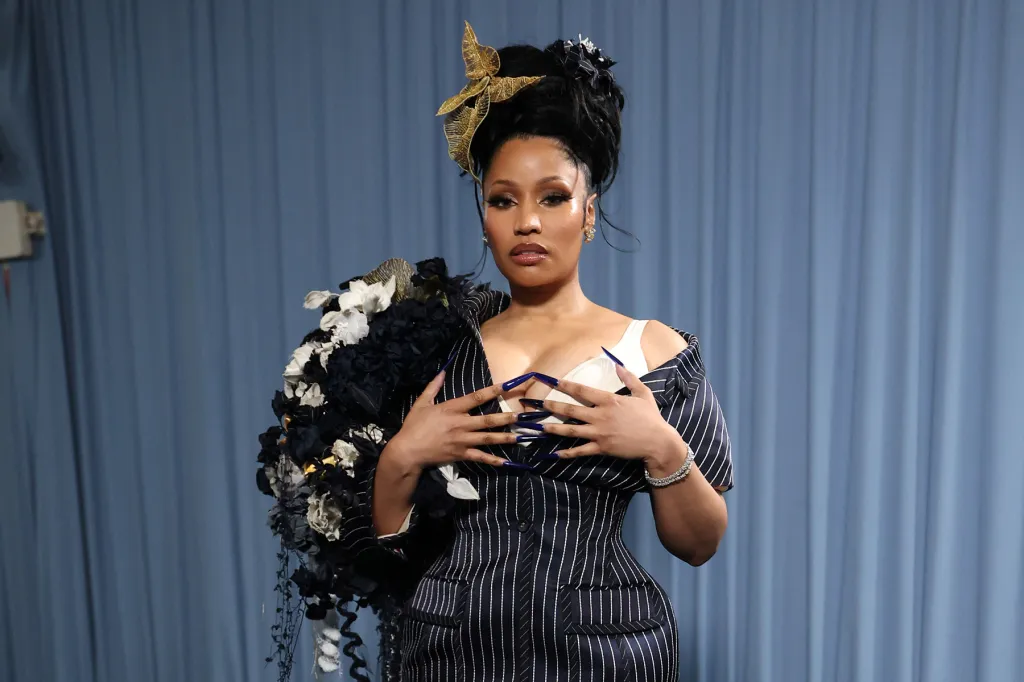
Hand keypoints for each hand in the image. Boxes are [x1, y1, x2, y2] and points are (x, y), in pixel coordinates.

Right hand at [386, 370, 525, 470]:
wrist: (407, 451)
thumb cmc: (413, 426)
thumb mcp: (421, 403)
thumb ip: (433, 387)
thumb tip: (443, 371)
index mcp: (452, 409)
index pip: (476, 397)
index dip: (493, 391)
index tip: (507, 386)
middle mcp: (460, 424)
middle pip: (488, 420)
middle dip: (506, 418)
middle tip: (521, 416)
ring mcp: (462, 440)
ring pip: (488, 438)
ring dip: (505, 437)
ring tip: (520, 436)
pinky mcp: (460, 454)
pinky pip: (480, 457)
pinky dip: (493, 460)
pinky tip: (505, 462)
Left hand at [534, 365, 682, 463]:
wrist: (658, 442)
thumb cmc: (651, 417)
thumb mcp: (643, 393)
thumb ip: (629, 378)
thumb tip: (617, 365)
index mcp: (609, 401)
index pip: (582, 391)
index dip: (566, 385)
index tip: (553, 381)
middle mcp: (600, 416)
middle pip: (571, 409)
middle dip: (553, 405)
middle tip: (539, 403)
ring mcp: (600, 433)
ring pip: (571, 430)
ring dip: (554, 428)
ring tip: (540, 426)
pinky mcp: (602, 448)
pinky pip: (581, 451)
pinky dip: (567, 453)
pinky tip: (555, 453)